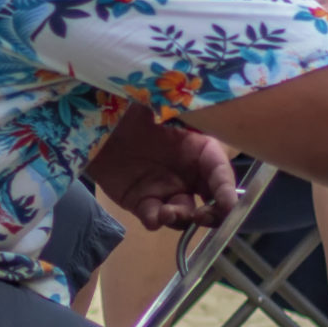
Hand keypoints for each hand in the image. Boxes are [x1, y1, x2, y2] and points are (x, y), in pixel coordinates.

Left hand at [87, 109, 238, 229]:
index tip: (231, 205)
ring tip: (169, 211)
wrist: (96, 123)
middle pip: (211, 202)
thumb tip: (207, 111)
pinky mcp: (142, 203)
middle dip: (213, 214)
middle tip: (203, 216)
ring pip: (183, 214)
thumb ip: (185, 113)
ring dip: (182, 218)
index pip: (221, 172)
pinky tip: (153, 216)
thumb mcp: (162, 106)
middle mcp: (188, 174)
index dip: (228, 189)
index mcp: (200, 150)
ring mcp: (166, 191)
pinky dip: (156, 220)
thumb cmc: (133, 109)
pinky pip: (154, 218)